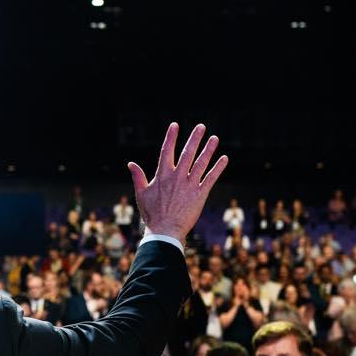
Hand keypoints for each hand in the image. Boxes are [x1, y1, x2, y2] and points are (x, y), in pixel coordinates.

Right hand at [127, 123, 227, 243]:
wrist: (165, 230)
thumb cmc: (151, 213)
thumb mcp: (141, 193)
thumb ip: (138, 177)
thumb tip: (130, 164)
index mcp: (163, 175)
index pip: (167, 151)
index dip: (171, 137)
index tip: (175, 125)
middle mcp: (177, 177)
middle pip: (187, 153)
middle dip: (194, 138)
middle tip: (201, 126)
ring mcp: (190, 185)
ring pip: (201, 163)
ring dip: (208, 149)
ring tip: (214, 138)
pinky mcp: (200, 194)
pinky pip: (211, 178)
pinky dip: (218, 168)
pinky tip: (224, 158)